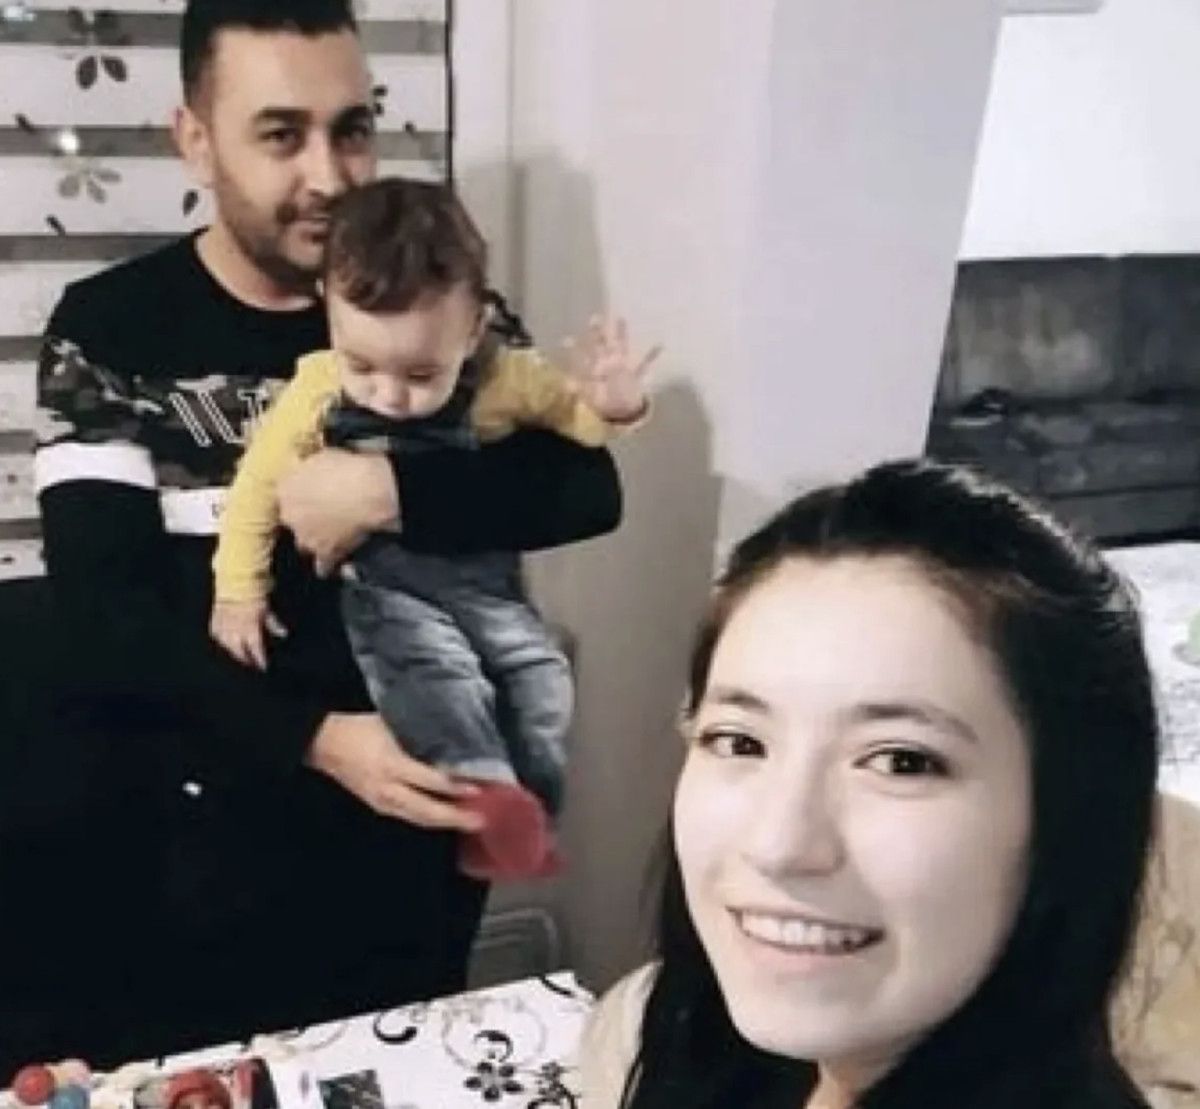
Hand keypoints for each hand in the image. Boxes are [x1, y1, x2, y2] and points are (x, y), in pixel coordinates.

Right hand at [210, 598, 286, 670]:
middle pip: (239, 651)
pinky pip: (217, 636)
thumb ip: (273, 624)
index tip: (263, 667)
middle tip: (251, 664)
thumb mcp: (266, 610)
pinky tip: (226, 643)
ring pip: (227, 646)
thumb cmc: (254, 595)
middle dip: (246, 659)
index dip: (259, 659)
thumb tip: (283, 634)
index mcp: (249, 628)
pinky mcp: (215, 621)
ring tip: (240, 656)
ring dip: (234, 652)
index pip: (255, 649)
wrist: (235, 582)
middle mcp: (235, 630)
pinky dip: (223, 641)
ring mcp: (223, 626)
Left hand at [277, 449, 398, 576]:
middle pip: (292, 517)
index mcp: (284, 486)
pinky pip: (324, 565)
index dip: (299, 489)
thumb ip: (308, 466)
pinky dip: (329, 564)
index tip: (310, 487)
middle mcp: (289, 514)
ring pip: (304, 541)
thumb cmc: (351, 468)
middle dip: (304, 515)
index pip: (284, 489)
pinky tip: (336, 561)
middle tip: (324, 508)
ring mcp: (306, 536)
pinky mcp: (326, 553)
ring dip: (314, 537)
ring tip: (331, 532)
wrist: (373, 492)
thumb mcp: (324, 455)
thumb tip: (306, 467)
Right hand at [306, 711, 484, 830]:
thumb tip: (452, 744)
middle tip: (481, 820)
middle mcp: (388, 789)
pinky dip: (428, 820)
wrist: (326, 745)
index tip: (478, 789)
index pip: (430, 781)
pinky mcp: (378, 807)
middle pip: (426, 810)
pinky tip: (444, 819)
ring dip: (444, 822)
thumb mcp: (392, 726)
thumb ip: (419, 737)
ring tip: (469, 822)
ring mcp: (382, 802)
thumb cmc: (362, 729)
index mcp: (392, 764)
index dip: (455, 788)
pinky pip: (408, 817)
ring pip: (418, 819)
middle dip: (454, 817)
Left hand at [564, 314, 660, 423]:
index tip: (566, 340)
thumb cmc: (603, 398)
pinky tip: (660, 344)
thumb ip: (578, 388)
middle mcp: (607, 362)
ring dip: (621, 334)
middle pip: (601, 345)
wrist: (621, 408)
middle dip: (597, 332)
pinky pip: (644, 363)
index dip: (575, 350)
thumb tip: (565, 386)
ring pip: (621, 346)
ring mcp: (621, 365)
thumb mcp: (589, 395)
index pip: (584, 356)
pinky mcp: (634, 373)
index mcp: (595, 367)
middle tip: (593, 318)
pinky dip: (653, 355)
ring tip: (621, 319)